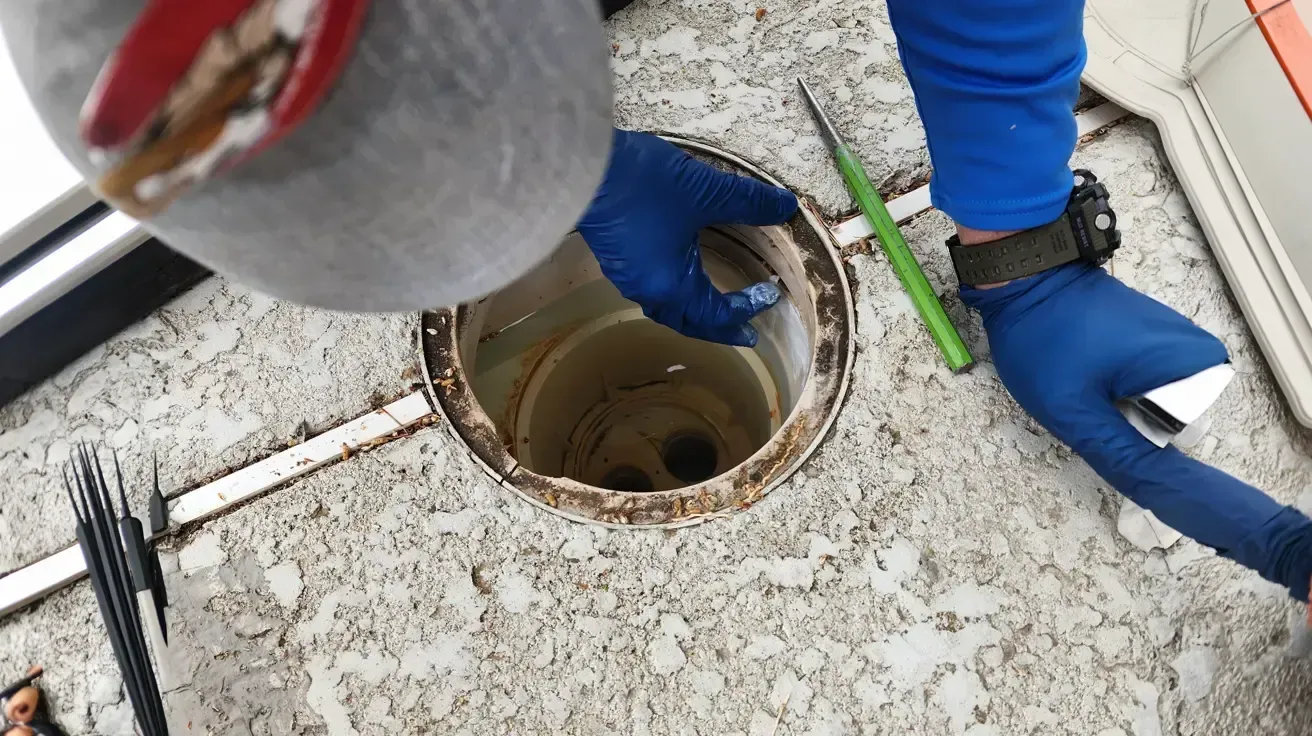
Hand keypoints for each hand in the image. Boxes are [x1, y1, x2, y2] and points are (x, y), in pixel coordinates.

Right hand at [577, 130, 798, 346]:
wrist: (581, 168)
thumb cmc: (643, 185)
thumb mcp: (705, 191)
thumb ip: (748, 203)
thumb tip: (785, 206)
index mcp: (672, 285)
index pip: (716, 314)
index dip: (745, 308)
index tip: (768, 295)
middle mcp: (648, 289)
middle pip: (687, 323)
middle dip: (717, 329)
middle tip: (743, 331)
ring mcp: (627, 275)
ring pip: (666, 308)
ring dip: (693, 312)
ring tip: (711, 307)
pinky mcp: (615, 256)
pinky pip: (650, 289)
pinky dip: (674, 293)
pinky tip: (678, 273)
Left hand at [964, 263, 1311, 600]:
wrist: (1022, 276)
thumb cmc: (1046, 336)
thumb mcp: (1075, 411)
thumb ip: (1120, 455)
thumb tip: (1157, 493)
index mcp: (1193, 366)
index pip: (1185, 437)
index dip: (1140, 442)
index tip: (1104, 424)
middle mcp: (1194, 350)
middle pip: (1168, 420)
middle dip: (1126, 422)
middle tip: (1087, 400)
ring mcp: (1170, 340)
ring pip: (1152, 402)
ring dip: (1115, 405)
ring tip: (1080, 381)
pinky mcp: (1147, 335)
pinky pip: (1140, 380)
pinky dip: (1111, 386)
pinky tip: (1082, 372)